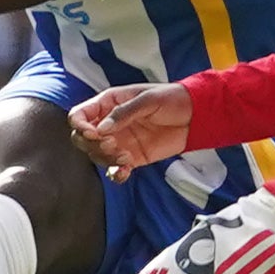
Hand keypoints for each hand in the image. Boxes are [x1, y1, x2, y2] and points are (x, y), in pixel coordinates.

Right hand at [67, 81, 191, 175]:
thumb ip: (123, 113)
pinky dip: (116, 174)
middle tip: (112, 144)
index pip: (80, 115)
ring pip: (97, 156)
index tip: (92, 133)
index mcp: (108, 104)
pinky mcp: (131, 158)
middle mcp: (109, 124)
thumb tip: (102, 129)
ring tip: (125, 157)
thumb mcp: (148, 100)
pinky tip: (125, 171)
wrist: (195, 116)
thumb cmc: (171, 99)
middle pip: (82, 139)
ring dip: (106, 160)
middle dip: (92, 145)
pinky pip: (115, 170)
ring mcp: (119, 142)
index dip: (80, 125)